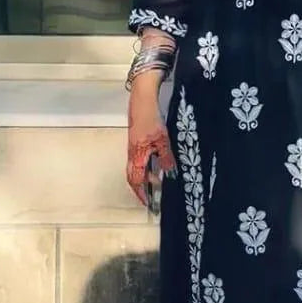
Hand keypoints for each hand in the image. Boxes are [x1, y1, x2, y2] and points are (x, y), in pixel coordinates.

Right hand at [126, 82, 175, 206]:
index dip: (141, 193)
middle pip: (132, 176)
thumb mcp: (163, 140)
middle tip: (150, 197)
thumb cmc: (151, 118)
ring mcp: (133, 147)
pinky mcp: (136, 141)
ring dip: (143, 177)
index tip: (148, 203)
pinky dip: (144, 167)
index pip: (136, 180)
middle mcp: (132, 153)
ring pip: (135, 168)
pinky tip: (155, 165)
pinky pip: (138, 160)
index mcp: (136, 155)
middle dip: (140, 188)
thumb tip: (169, 174)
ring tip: (156, 183)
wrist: (143, 100)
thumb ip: (165, 158)